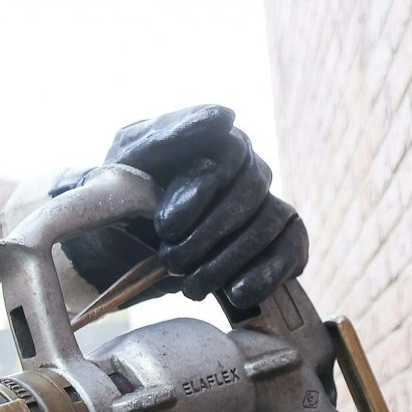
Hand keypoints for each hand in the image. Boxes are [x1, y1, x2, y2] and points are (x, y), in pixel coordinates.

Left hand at [60, 105, 307, 306]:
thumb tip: (226, 117)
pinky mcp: (282, 242)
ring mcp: (268, 205)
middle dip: (209, 234)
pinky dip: (266, 275)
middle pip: (250, 194)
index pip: (228, 156)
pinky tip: (236, 294)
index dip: (199, 194)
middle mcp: (249, 170)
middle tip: (172, 262)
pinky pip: (290, 252)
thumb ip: (170, 133)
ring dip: (228, 260)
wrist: (121, 247)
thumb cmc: (126, 193)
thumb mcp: (132, 158)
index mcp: (218, 141)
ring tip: (191, 286)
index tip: (167, 227)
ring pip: (267, 226)